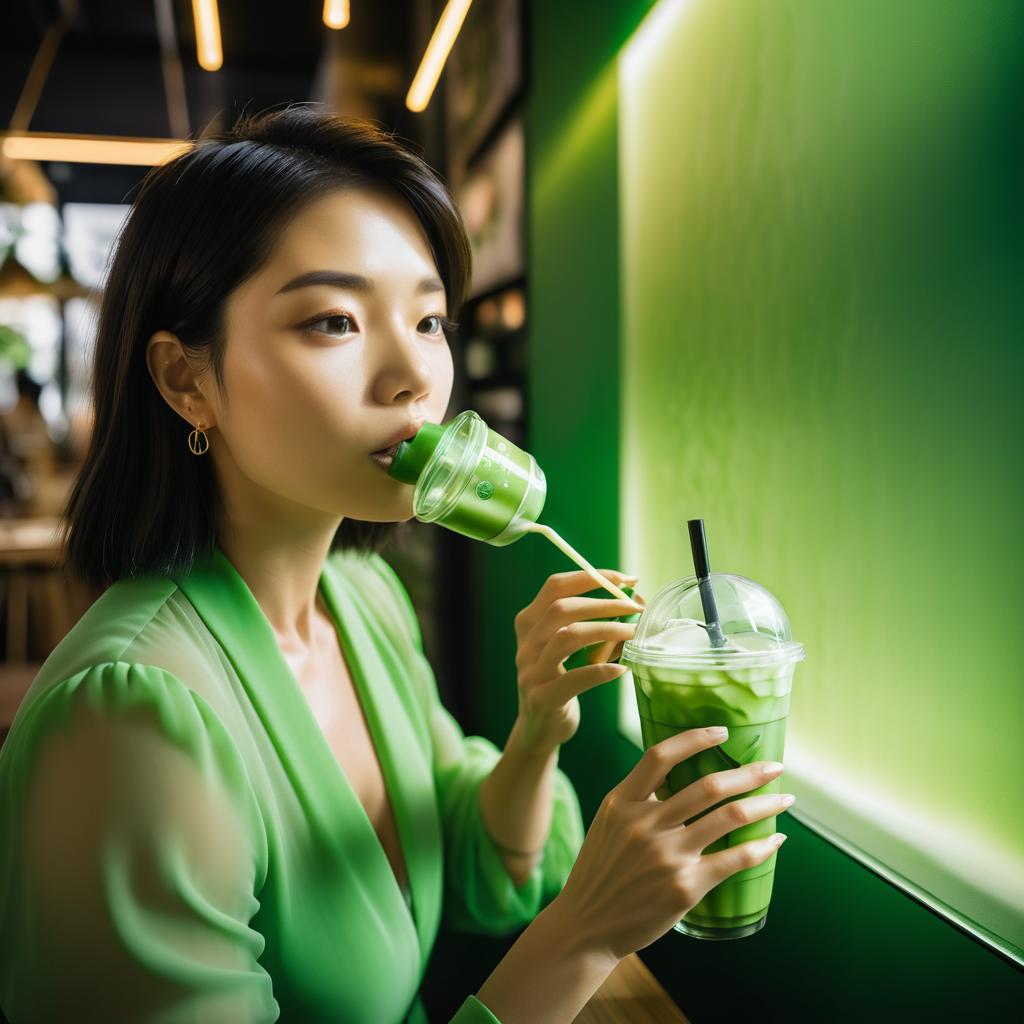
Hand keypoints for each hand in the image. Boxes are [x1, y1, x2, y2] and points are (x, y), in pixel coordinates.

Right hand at [513, 569, 645, 753]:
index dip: (591, 577)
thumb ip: (590, 624)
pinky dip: (601, 671)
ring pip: (567, 637)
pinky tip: (621, 669)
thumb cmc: (562, 681)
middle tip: (635, 608)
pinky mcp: (541, 698)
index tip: (626, 579)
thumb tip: (635, 602)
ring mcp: (530, 671)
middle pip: (561, 608)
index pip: (555, 586)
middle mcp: (526, 643)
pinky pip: (573, 679)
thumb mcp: (569, 649)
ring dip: (606, 630)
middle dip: (604, 602)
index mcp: (529, 623)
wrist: (541, 729)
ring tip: (632, 633)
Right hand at [553, 726, 792, 960]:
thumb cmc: (601, 871)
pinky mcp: (684, 887)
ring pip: (728, 818)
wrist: (587, 925)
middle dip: (749, 773)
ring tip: (784, 800)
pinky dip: (760, 847)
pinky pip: (734, 859)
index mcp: (622, 802)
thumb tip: (679, 777)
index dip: (695, 739)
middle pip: (707, 786)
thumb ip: (639, 800)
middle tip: (775, 767)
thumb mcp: (608, 823)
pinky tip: (774, 841)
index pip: (660, 756)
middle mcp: (645, 824)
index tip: (723, 732)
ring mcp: (667, 856)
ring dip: (764, 805)